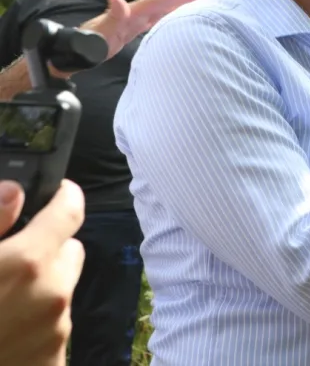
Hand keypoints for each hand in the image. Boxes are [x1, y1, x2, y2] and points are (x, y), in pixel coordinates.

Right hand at [0, 180, 85, 365]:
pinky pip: (55, 326)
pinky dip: (36, 323)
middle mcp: (53, 291)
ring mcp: (57, 327)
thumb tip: (14, 192)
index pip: (71, 212)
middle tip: (12, 261)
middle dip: (47, 250)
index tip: (60, 191)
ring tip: (2, 301)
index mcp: (29, 261)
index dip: (65, 196)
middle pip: (69, 252)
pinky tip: (8, 329)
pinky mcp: (56, 357)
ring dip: (41, 288)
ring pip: (61, 289)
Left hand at [62, 0, 211, 74]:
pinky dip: (170, 16)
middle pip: (165, 2)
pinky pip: (157, 20)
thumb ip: (110, 16)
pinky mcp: (132, 30)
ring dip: (181, 5)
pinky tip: (179, 18)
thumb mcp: (99, 32)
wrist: (73, 54)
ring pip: (163, 10)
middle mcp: (134, 13)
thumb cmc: (86, 45)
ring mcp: (134, 21)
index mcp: (131, 11)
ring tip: (201, 1)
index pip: (159, 0)